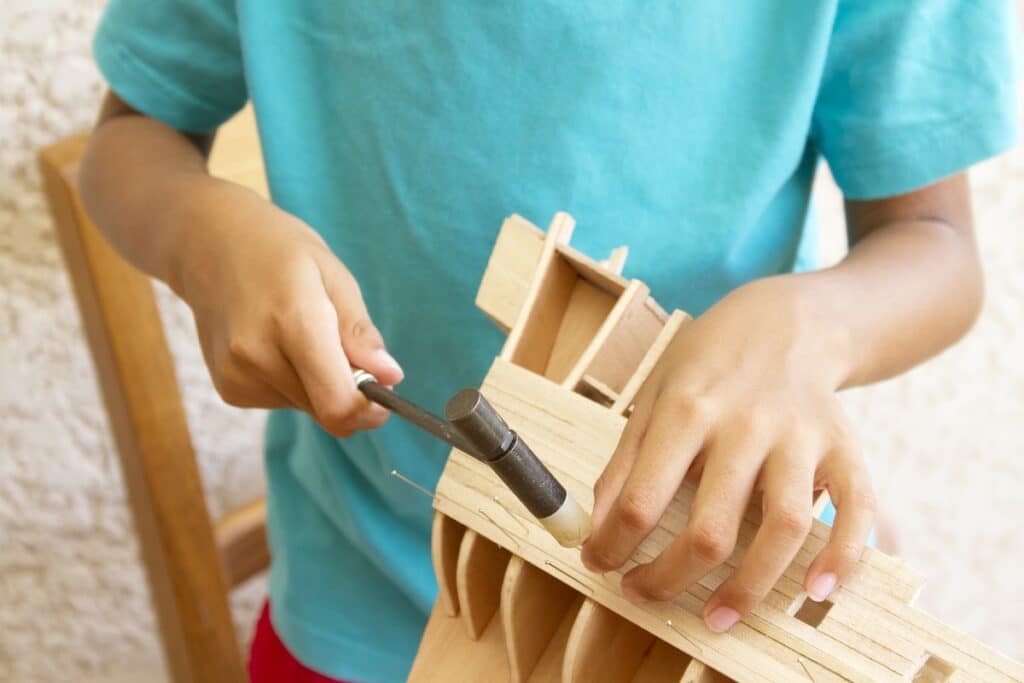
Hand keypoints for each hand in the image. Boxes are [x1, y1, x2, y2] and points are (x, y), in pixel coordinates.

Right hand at [173, 183, 402, 435]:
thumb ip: (360, 332)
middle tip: (341, 344)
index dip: (369, 410)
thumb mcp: (332, 274)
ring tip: (298, 333)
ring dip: (319, 383)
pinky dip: (294, 381)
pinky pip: (283, 401)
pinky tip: (275, 343)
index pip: (337, 404)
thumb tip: (391, 377)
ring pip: (307, 407)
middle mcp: (257, 357)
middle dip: (348, 390)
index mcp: (293, 322)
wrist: (206, 244)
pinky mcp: (228, 390)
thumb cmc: (279, 252)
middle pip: (326, 410)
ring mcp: (236, 377)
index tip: (384, 390)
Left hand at [580, 276, 875, 631]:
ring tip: (718, 617)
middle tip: (646, 593)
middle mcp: (745, 423)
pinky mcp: (844, 446)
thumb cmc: (708, 364)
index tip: (600, 564)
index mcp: (687, 408)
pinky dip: (842, 557)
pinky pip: (854, 510)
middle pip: (711, 527)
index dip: (613, 545)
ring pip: (781, 527)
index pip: (642, 498)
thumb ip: (625, 460)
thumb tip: (595, 526)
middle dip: (670, 578)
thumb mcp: (653, 395)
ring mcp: (800, 436)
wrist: (786, 321)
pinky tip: (816, 591)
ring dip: (749, 587)